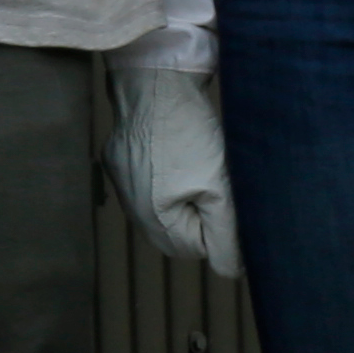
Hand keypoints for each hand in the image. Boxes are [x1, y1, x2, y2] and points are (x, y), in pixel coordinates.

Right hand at [109, 63, 243, 278]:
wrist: (155, 81)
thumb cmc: (188, 133)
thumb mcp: (220, 188)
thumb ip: (227, 236)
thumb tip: (234, 271)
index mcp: (152, 220)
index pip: (200, 247)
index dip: (222, 225)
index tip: (229, 195)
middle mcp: (131, 207)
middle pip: (181, 230)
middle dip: (204, 209)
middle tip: (217, 177)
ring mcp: (122, 182)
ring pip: (167, 205)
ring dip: (189, 191)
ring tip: (199, 160)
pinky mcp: (120, 160)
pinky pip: (151, 180)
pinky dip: (171, 171)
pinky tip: (179, 148)